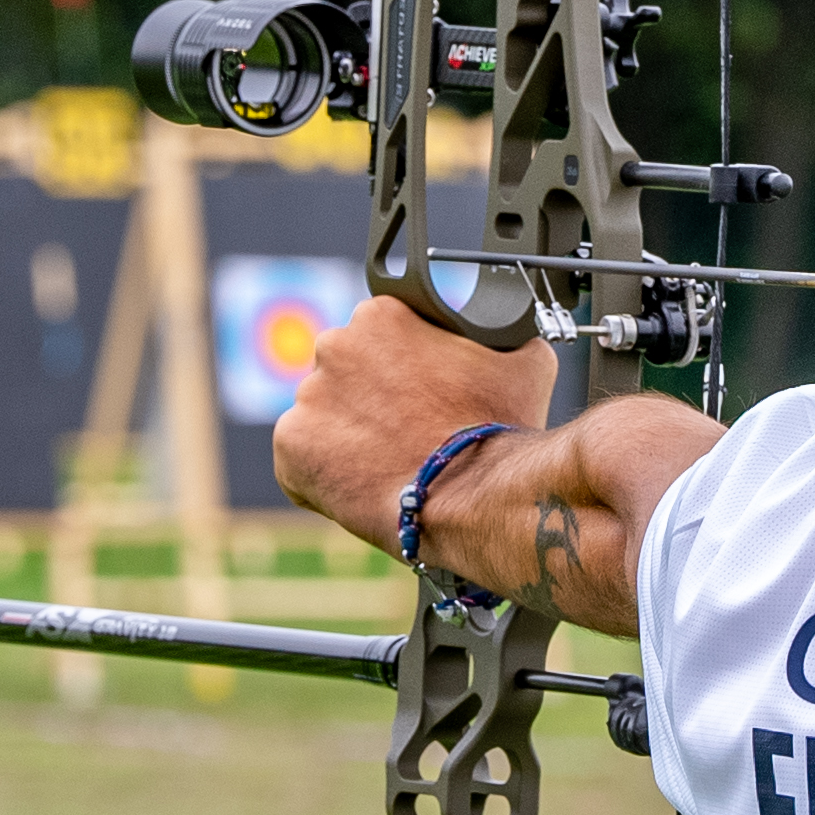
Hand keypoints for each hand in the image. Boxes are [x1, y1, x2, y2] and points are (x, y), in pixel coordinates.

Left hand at [271, 297, 558, 554]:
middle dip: (371, 396)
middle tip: (407, 429)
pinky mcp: (291, 449)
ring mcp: (307, 399)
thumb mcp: (524, 359)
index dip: (403, 365)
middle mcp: (333, 346)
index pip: (382, 334)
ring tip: (391, 462)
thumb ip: (500, 336)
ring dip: (350, 433)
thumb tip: (504, 333)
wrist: (472, 498)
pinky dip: (328, 472)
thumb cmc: (498, 429)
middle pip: (347, 370)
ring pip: (325, 414)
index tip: (421, 392)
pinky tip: (367, 484)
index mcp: (381, 316)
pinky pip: (304, 458)